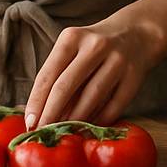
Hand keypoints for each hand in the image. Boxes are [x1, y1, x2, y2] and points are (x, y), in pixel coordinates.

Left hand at [24, 9, 164, 129]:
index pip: (48, 73)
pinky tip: (89, 128)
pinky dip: (99, 120)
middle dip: (51, 113)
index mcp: (72, 37)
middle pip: (66, 86)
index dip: (37, 101)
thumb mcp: (74, 50)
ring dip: (75, 119)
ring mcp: (117, 60)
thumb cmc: (94, 48)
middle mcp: (95, 46)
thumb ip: (58, 75)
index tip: (29, 123)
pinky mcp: (134, 76)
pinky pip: (114, 105)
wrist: (137, 33)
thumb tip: (38, 113)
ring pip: (91, 96)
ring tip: (64, 132)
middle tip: (43, 132)